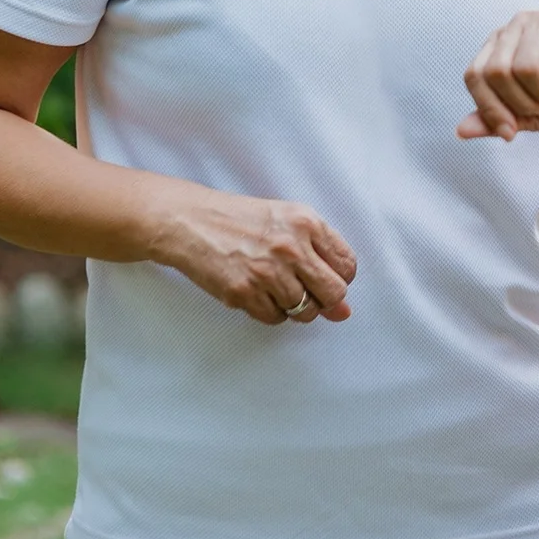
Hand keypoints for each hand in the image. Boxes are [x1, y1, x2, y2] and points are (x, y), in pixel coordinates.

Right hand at [148, 188, 357, 324]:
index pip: (347, 265)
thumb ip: (320, 255)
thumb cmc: (239, 219)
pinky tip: (259, 292)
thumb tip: (343, 309)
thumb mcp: (286, 221)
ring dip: (295, 307)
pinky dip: (271, 311)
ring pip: (305, 311)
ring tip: (276, 288)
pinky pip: (276, 318)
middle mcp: (291, 247)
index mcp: (306, 223)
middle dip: (324, 299)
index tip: (325, 277)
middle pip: (333, 293)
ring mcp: (267, 272)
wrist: (191, 221)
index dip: (339, 277)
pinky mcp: (244, 293)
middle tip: (306, 291)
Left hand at [458, 9, 538, 139]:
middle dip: (525, 103)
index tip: (510, 132)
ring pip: (528, 68)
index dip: (490, 109)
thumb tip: (461, 131)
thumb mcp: (535, 115)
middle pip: (499, 72)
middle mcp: (520, 23)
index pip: (475, 75)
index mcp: (502, 42)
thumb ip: (499, 118)